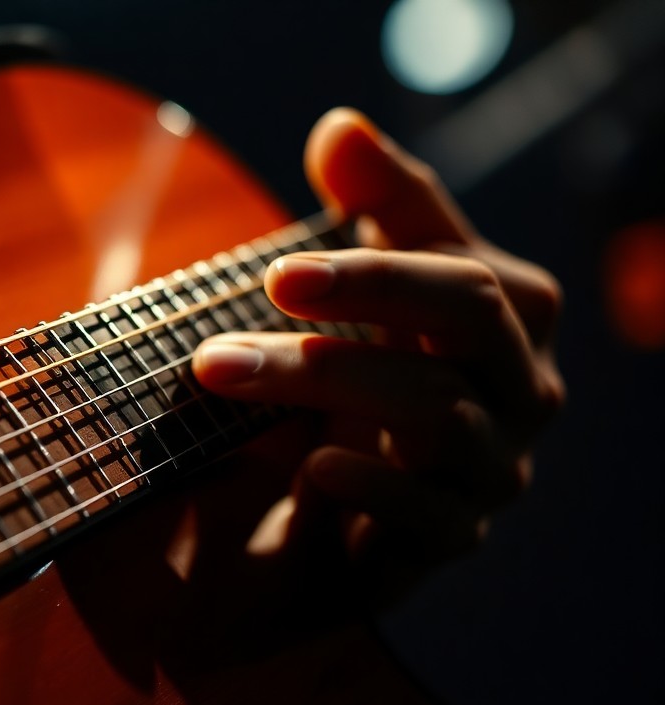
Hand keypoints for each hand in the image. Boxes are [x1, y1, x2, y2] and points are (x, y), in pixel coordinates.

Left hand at [191, 108, 562, 593]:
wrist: (354, 498)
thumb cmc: (369, 367)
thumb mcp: (368, 286)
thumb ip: (371, 206)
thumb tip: (342, 127)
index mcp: (507, 314)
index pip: (460, 270)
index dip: (373, 267)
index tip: (276, 271)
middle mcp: (520, 388)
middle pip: (465, 323)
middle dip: (360, 302)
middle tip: (245, 310)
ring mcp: (492, 468)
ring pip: (438, 416)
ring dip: (325, 385)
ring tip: (225, 372)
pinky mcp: (451, 536)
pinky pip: (434, 516)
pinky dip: (378, 487)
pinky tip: (316, 469)